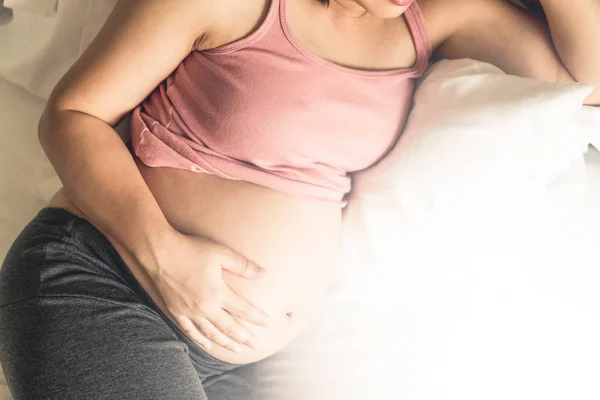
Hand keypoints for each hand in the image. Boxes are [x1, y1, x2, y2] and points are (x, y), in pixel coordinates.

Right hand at [147, 230, 273, 352]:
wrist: (158, 252)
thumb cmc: (191, 249)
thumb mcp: (221, 253)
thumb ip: (243, 266)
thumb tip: (263, 273)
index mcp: (218, 293)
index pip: (244, 310)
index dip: (259, 318)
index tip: (271, 324)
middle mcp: (205, 307)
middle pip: (230, 327)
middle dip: (245, 337)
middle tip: (256, 345)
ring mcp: (189, 312)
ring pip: (211, 333)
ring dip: (226, 342)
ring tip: (238, 349)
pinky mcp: (176, 312)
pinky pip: (191, 331)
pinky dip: (201, 340)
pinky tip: (208, 345)